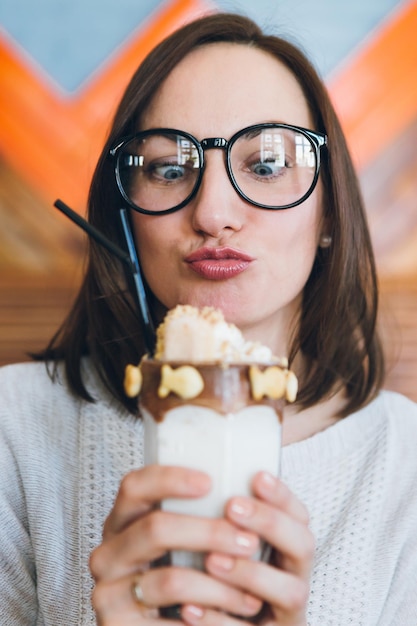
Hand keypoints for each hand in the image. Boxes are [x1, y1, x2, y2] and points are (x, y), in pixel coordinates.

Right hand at [89, 465, 261, 624]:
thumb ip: (196, 518)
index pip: (134, 486)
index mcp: (122, 523)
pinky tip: (230, 618)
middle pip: (155, 528)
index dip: (169, 479)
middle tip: (249, 541)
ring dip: (219, 586)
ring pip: (169, 579)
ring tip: (251, 594)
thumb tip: (248, 491)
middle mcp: (108, 554)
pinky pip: (170, 622)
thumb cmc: (177, 583)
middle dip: (209, 533)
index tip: (209, 482)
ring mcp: (108, 592)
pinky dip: (208, 620)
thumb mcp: (178, 547)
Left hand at [181, 472, 313, 625]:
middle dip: (270, 523)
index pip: (300, 517)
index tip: (256, 476)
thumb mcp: (230, 550)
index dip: (282, 496)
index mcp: (289, 551)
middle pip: (304, 546)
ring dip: (251, 572)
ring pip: (291, 593)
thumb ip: (226, 523)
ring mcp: (288, 613)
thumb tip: (194, 477)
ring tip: (212, 560)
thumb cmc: (223, 587)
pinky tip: (190, 608)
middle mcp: (296, 578)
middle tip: (232, 506)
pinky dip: (220, 621)